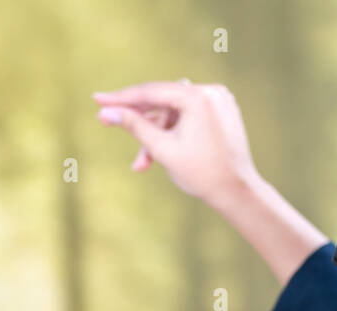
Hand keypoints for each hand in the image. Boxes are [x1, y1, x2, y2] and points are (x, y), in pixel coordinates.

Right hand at [93, 80, 258, 207]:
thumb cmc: (202, 174)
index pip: (151, 92)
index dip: (121, 98)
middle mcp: (210, 91)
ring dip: (157, 134)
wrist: (238, 192)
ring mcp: (219, 100)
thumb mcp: (162, 149)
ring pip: (174, 112)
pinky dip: (174, 131)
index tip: (97, 99)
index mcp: (198, 97)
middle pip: (162, 102)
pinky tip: (162, 152)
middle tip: (109, 125)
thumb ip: (134, 126)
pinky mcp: (222, 111)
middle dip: (139, 123)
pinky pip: (189, 116)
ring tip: (143, 164)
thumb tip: (105, 112)